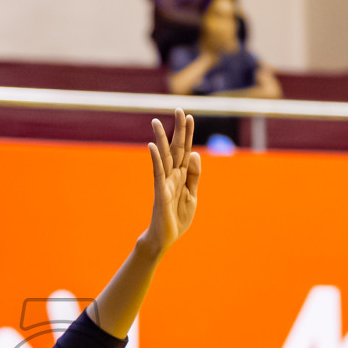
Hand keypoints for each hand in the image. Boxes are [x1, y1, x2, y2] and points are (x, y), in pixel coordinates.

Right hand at [141, 109, 202, 253]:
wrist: (166, 238)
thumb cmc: (178, 217)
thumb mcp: (192, 195)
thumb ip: (194, 175)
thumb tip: (195, 154)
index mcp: (182, 175)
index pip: (186, 150)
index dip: (188, 134)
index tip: (189, 116)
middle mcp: (173, 175)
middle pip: (176, 148)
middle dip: (178, 130)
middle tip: (178, 109)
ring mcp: (165, 182)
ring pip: (164, 157)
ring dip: (161, 139)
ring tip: (156, 122)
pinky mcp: (160, 192)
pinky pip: (158, 173)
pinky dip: (155, 159)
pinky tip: (153, 146)